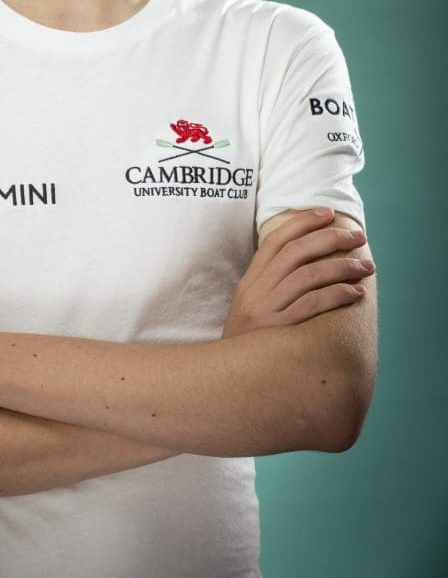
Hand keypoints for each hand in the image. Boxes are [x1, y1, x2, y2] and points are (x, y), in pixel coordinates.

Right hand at [221, 208, 373, 337]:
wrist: (226, 380)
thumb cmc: (249, 343)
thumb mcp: (250, 308)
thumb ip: (270, 285)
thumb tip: (305, 263)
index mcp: (249, 281)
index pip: (276, 240)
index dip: (303, 222)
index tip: (328, 213)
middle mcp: (256, 291)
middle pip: (296, 253)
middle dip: (330, 239)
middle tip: (358, 237)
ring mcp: (266, 311)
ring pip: (308, 276)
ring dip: (342, 267)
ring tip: (366, 266)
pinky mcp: (279, 332)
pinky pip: (312, 305)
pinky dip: (337, 294)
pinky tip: (356, 293)